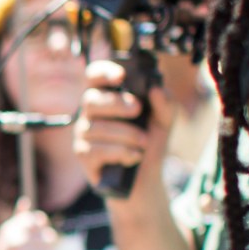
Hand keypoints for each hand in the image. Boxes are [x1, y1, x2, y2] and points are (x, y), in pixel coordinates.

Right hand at [0, 204, 60, 249]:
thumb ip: (19, 219)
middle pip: (48, 234)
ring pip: (50, 249)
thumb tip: (26, 200)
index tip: (36, 233)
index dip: (41, 226)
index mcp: (10, 229)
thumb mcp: (6, 236)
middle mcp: (18, 238)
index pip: (37, 220)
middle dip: (47, 242)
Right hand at [72, 59, 179, 188]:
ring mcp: (84, 135)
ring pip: (96, 128)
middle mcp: (90, 113)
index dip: (103, 72)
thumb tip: (155, 88)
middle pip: (91, 100)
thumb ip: (165, 102)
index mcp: (107, 97)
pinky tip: (134, 156)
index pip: (94, 76)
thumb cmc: (150, 143)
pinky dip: (120, 152)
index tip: (121, 76)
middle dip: (117, 104)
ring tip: (144, 142)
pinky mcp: (83, 156)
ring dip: (126, 134)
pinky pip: (96, 150)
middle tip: (138, 110)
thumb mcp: (165, 120)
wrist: (147, 177)